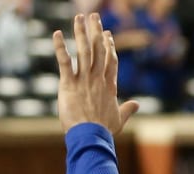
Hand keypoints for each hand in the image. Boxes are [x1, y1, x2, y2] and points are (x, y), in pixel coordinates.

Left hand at [53, 14, 139, 135]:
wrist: (91, 137)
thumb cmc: (104, 131)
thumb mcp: (119, 119)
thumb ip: (127, 110)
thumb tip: (137, 104)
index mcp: (109, 85)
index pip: (110, 60)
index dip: (109, 46)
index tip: (107, 34)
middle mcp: (97, 78)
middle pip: (98, 49)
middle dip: (96, 31)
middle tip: (94, 16)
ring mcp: (84, 79)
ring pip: (84, 51)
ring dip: (81, 32)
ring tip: (79, 17)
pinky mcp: (69, 84)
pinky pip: (64, 61)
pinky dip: (60, 47)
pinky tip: (57, 34)